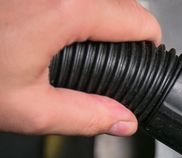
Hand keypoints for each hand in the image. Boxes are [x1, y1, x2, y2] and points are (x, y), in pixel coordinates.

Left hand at [0, 0, 160, 135]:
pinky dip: (69, 8)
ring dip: (97, 15)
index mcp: (66, 9)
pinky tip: (49, 29)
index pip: (140, 19)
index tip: (146, 58)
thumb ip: (85, 116)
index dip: (150, 44)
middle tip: (108, 59)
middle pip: (121, 1)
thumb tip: (123, 120)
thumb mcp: (29, 109)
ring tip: (78, 43)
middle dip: (122, 29)